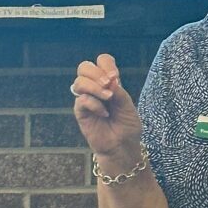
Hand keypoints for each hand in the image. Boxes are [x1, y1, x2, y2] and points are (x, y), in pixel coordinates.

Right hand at [72, 54, 143, 169]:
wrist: (122, 145)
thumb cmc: (126, 125)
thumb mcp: (127, 105)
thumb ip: (118, 91)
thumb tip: (109, 80)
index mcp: (108, 82)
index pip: (101, 61)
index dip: (106, 64)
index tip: (115, 77)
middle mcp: (94, 88)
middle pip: (84, 67)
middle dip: (97, 73)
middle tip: (109, 84)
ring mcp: (85, 99)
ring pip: (79, 82)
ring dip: (95, 88)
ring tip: (108, 98)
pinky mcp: (80, 112)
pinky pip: (81, 100)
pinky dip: (94, 104)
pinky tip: (104, 114)